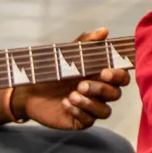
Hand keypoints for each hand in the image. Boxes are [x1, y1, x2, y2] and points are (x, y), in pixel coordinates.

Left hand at [10, 28, 130, 129]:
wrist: (29, 89)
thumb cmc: (52, 70)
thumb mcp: (68, 54)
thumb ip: (86, 43)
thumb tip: (104, 31)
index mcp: (101, 76)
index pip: (122, 78)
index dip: (118, 76)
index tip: (104, 72)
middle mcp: (100, 93)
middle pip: (115, 94)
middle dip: (100, 89)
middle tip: (81, 84)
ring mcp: (91, 108)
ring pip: (105, 111)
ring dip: (90, 103)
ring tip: (72, 95)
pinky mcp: (80, 121)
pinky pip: (89, 121)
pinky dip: (79, 112)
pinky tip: (66, 103)